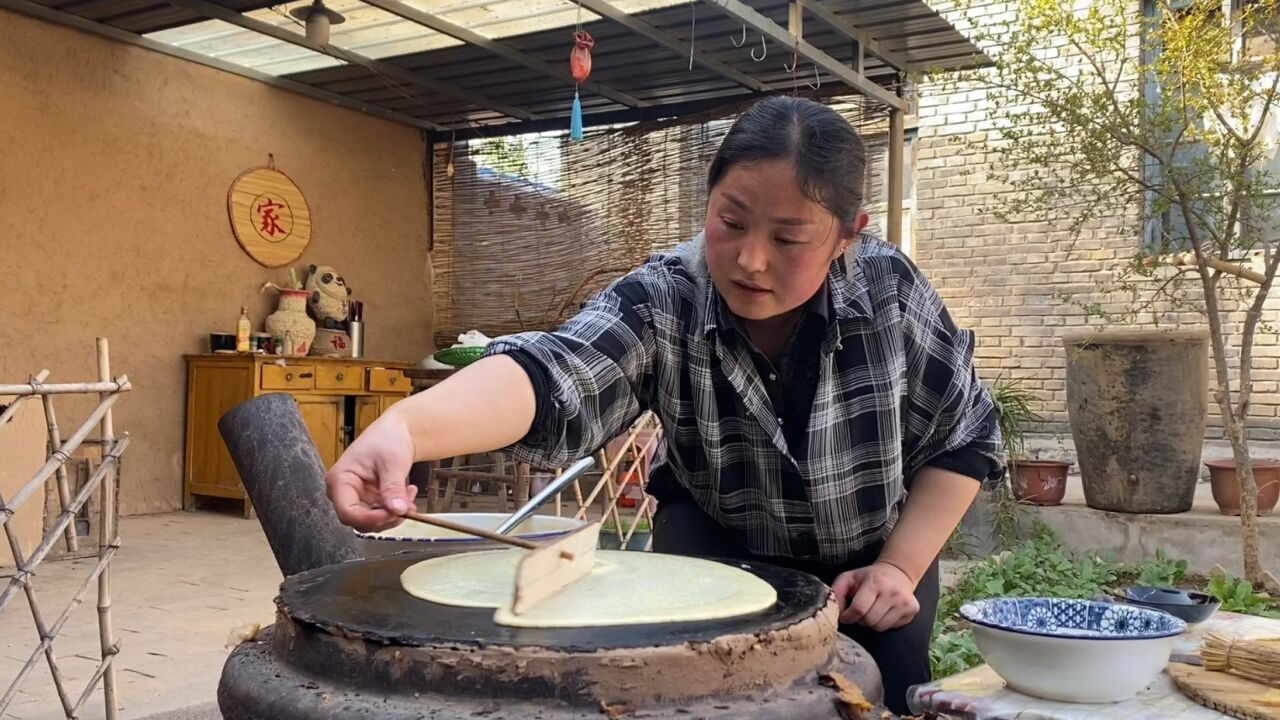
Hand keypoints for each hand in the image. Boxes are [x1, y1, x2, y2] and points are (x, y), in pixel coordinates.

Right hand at [326, 410, 418, 531]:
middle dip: (386, 517)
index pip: (347, 512)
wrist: (396, 433)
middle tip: (407, 505)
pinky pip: (381, 515)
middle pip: (359, 521)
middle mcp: (343, 493)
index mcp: (340, 480)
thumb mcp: (392, 462)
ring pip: (372, 522)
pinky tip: (408, 495)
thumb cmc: (387, 439)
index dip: (370, 519)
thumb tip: (397, 510)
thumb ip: (392, 487)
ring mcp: (356, 498)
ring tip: (410, 494)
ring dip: (394, 514)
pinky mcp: (369, 501)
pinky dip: (396, 510)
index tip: (393, 514)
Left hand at [831, 562, 920, 630]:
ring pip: (879, 627)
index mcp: (875, 582)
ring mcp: (905, 603)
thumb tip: (835, 612)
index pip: (859, 609)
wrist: (899, 572)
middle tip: (861, 610)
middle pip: (869, 621)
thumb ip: (837, 591)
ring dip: (872, 622)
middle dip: (860, 619)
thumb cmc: (870, 576)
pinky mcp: (912, 610)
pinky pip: (891, 627)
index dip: (848, 616)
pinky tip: (885, 610)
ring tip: (873, 609)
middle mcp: (893, 592)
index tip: (845, 616)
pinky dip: (884, 622)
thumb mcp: (849, 577)